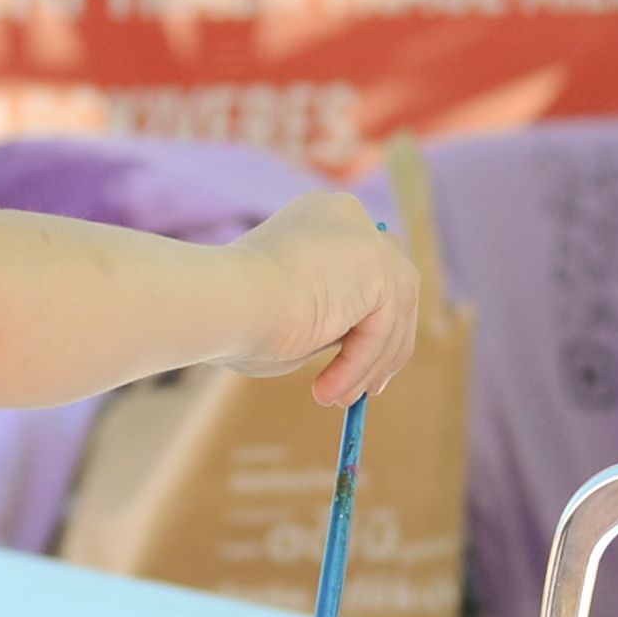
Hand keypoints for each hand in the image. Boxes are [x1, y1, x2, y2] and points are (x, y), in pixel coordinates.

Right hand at [217, 191, 421, 402]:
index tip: (363, 363)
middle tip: (371, 389)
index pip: (362, 268)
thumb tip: (351, 350)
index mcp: (319, 218)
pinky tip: (328, 389)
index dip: (368, 318)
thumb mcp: (290, 313)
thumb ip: (326, 317)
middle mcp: (348, 217)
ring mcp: (367, 236)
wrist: (223, 301)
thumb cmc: (236, 316)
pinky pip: (382, 329)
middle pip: (394, 285)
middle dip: (387, 342)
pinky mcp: (380, 264)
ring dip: (368, 365)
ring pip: (393, 314)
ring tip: (336, 399)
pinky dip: (359, 366)